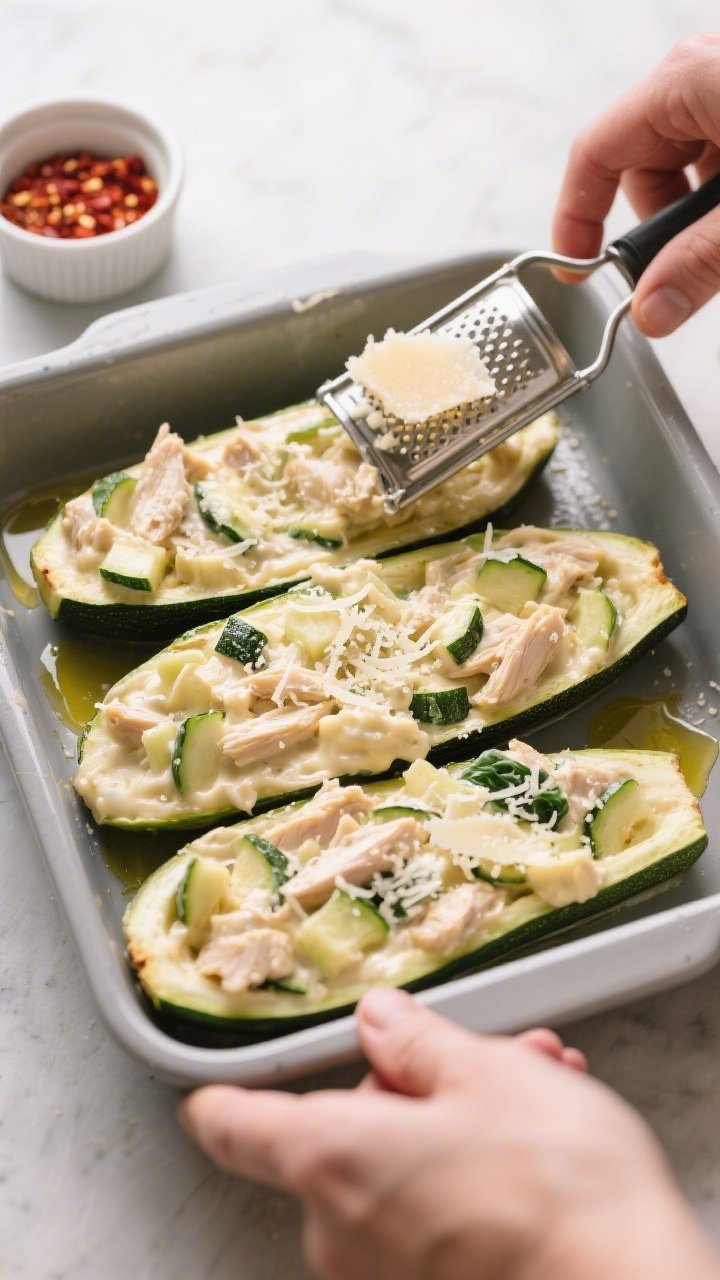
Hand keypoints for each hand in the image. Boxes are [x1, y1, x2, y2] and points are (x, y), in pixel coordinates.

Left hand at [179, 988, 719, 1279]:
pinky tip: (532, 1151)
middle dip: (414, 1089)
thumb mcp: (486, 1074)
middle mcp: (340, 1232)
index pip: (236, 1127)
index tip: (208, 1091)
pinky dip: (467, 1180)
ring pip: (397, 1172)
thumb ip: (416, 1044)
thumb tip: (380, 1023)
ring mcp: (382, 1277)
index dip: (222, 1100)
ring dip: (455, 1127)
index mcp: (331, 1158)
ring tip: (536, 1092)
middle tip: (482, 1062)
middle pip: (343, 1135)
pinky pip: (427, 1220)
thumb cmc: (556, 1187)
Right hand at [552, 34, 719, 335]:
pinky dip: (718, 204)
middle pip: (641, 165)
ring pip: (685, 166)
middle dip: (656, 229)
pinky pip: (719, 156)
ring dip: (696, 219)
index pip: (594, 155)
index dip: (576, 219)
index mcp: (682, 82)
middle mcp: (701, 74)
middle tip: (680, 273)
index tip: (575, 271)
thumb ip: (700, 263)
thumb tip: (652, 312)